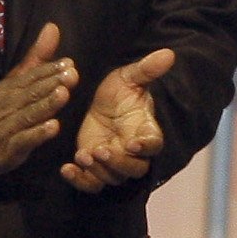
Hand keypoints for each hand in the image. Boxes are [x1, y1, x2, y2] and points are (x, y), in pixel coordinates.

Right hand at [0, 22, 77, 177]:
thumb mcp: (15, 80)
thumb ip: (37, 58)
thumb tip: (53, 28)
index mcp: (12, 88)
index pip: (32, 76)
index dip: (49, 70)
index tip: (68, 63)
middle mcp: (11, 104)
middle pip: (32, 92)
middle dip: (51, 83)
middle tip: (71, 74)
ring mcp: (10, 126)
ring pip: (29, 113)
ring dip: (46, 104)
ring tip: (63, 94)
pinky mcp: (11, 147)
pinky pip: (24, 140)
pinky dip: (38, 134)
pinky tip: (53, 127)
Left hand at [61, 47, 175, 193]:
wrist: (97, 105)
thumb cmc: (119, 92)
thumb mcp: (129, 77)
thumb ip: (147, 69)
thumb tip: (168, 54)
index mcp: (146, 131)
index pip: (153, 144)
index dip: (146, 147)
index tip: (134, 143)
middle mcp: (133, 153)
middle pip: (134, 169)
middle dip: (118, 163)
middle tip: (101, 150)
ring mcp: (114, 163)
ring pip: (112, 178)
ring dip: (98, 171)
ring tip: (83, 155)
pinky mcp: (95, 169)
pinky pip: (91, 184)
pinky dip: (80, 180)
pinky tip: (67, 168)